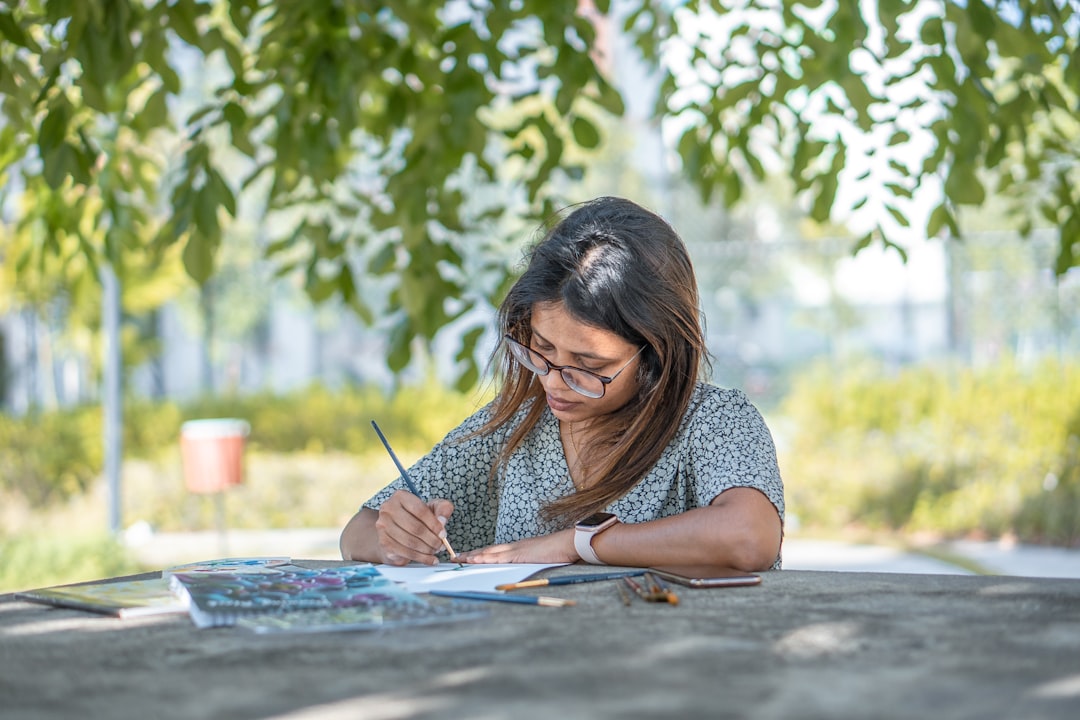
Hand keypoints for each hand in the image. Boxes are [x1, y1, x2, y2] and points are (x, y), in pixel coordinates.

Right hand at [374, 490, 454, 565]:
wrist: (396, 530)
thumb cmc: (416, 517)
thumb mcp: (433, 507)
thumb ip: (443, 509)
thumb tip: (442, 521)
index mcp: (400, 496)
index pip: (420, 510)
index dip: (434, 524)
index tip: (443, 534)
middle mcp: (388, 509)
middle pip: (415, 528)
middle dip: (432, 539)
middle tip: (441, 545)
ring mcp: (383, 527)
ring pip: (410, 542)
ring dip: (427, 549)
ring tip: (435, 551)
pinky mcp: (384, 542)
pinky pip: (405, 553)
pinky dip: (421, 558)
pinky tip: (429, 559)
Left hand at [456, 529, 576, 563]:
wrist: (569, 543)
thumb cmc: (558, 552)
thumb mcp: (540, 561)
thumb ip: (530, 565)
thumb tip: (521, 574)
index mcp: (518, 549)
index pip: (494, 552)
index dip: (479, 554)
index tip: (466, 557)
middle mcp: (513, 547)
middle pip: (487, 551)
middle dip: (470, 555)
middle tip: (454, 558)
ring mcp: (515, 549)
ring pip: (488, 553)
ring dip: (472, 556)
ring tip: (457, 559)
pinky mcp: (519, 554)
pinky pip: (497, 557)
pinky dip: (483, 559)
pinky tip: (473, 560)